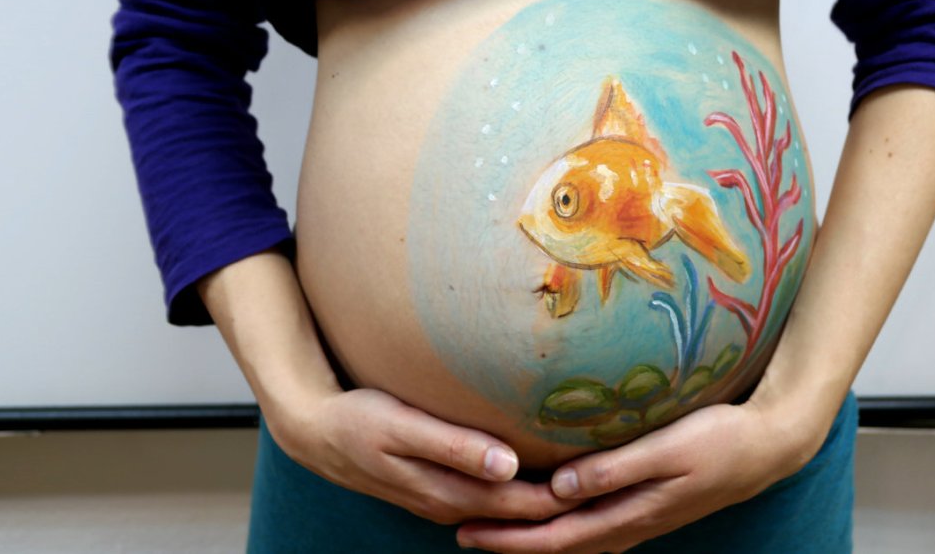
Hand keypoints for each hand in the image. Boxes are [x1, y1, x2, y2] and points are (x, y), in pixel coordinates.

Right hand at [267, 387, 585, 525]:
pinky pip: (492, 499)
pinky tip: (543, 478)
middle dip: (568, 504)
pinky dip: (521, 493)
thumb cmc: (359, 420)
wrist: (315, 432)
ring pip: (509, 509)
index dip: (567, 496)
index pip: (524, 506)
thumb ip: (456, 445)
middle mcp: (452, 504)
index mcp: (449, 492)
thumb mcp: (403, 426)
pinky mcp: (441, 487)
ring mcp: (446, 500)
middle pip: (524, 513)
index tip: (607, 480)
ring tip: (594, 484)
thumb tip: (508, 466)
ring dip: (547, 501)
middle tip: (619, 484)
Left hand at [455, 398, 823, 552]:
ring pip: (571, 538)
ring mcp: (637, 518)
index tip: (467, 529)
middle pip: (556, 544)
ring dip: (531, 535)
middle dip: (508, 541)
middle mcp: (628, 525)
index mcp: (628, 515)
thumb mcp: (668, 450)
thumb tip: (560, 490)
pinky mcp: (644, 505)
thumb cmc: (720, 441)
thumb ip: (614, 469)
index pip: (555, 537)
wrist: (767, 447)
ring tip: (492, 524)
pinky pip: (589, 525)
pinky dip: (558, 524)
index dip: (509, 537)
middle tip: (460, 530)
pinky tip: (547, 509)